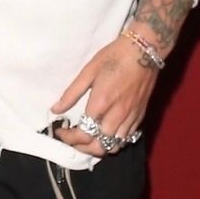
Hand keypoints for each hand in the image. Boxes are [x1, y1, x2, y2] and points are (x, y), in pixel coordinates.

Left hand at [50, 38, 156, 156]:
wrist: (144, 50)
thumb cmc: (114, 57)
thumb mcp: (88, 71)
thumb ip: (71, 93)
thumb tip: (55, 109)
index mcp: (101, 103)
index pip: (82, 134)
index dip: (68, 138)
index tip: (60, 131)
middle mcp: (116, 115)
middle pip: (98, 147)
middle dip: (81, 148)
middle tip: (72, 140)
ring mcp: (130, 117)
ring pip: (114, 146)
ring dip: (98, 147)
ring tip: (88, 139)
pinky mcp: (140, 116)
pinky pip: (127, 138)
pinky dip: (113, 142)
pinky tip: (105, 133)